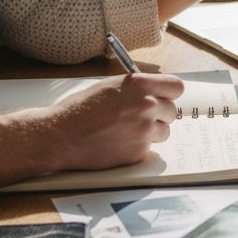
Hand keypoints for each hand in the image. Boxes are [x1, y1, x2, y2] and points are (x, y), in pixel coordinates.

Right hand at [45, 73, 183, 169]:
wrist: (61, 135)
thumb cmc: (79, 109)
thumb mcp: (110, 86)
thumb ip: (136, 88)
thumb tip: (154, 93)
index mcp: (140, 85)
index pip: (176, 87)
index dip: (170, 93)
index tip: (165, 97)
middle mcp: (147, 105)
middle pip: (172, 110)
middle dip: (159, 114)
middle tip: (141, 117)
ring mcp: (144, 130)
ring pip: (164, 131)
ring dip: (151, 132)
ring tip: (127, 130)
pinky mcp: (139, 151)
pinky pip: (149, 148)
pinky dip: (138, 147)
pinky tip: (118, 142)